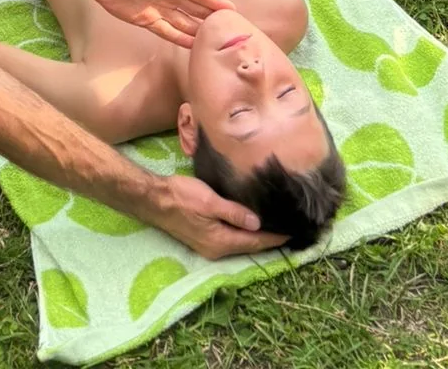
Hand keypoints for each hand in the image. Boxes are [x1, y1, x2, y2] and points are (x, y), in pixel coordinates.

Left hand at [77, 0, 227, 48]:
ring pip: (183, 23)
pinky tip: (192, 45)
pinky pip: (167, 31)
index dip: (214, 1)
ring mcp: (159, 9)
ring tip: (215, 43)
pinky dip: (179, 38)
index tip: (232, 10)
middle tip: (230, 31)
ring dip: (197, 31)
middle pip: (194, 10)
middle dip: (210, 19)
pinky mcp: (146, 20)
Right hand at [150, 172, 285, 261]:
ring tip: (274, 226)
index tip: (292, 233)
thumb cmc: (182, 197)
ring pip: (240, 244)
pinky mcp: (203, 239)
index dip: (274, 238)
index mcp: (221, 242)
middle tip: (288, 228)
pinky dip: (243, 234)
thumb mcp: (210, 201)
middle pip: (249, 246)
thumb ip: (234, 213)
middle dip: (268, 239)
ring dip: (256, 237)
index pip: (254, 243)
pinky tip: (249, 224)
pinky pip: (230, 239)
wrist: (154, 199)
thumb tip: (259, 224)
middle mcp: (216, 250)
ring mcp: (208, 246)